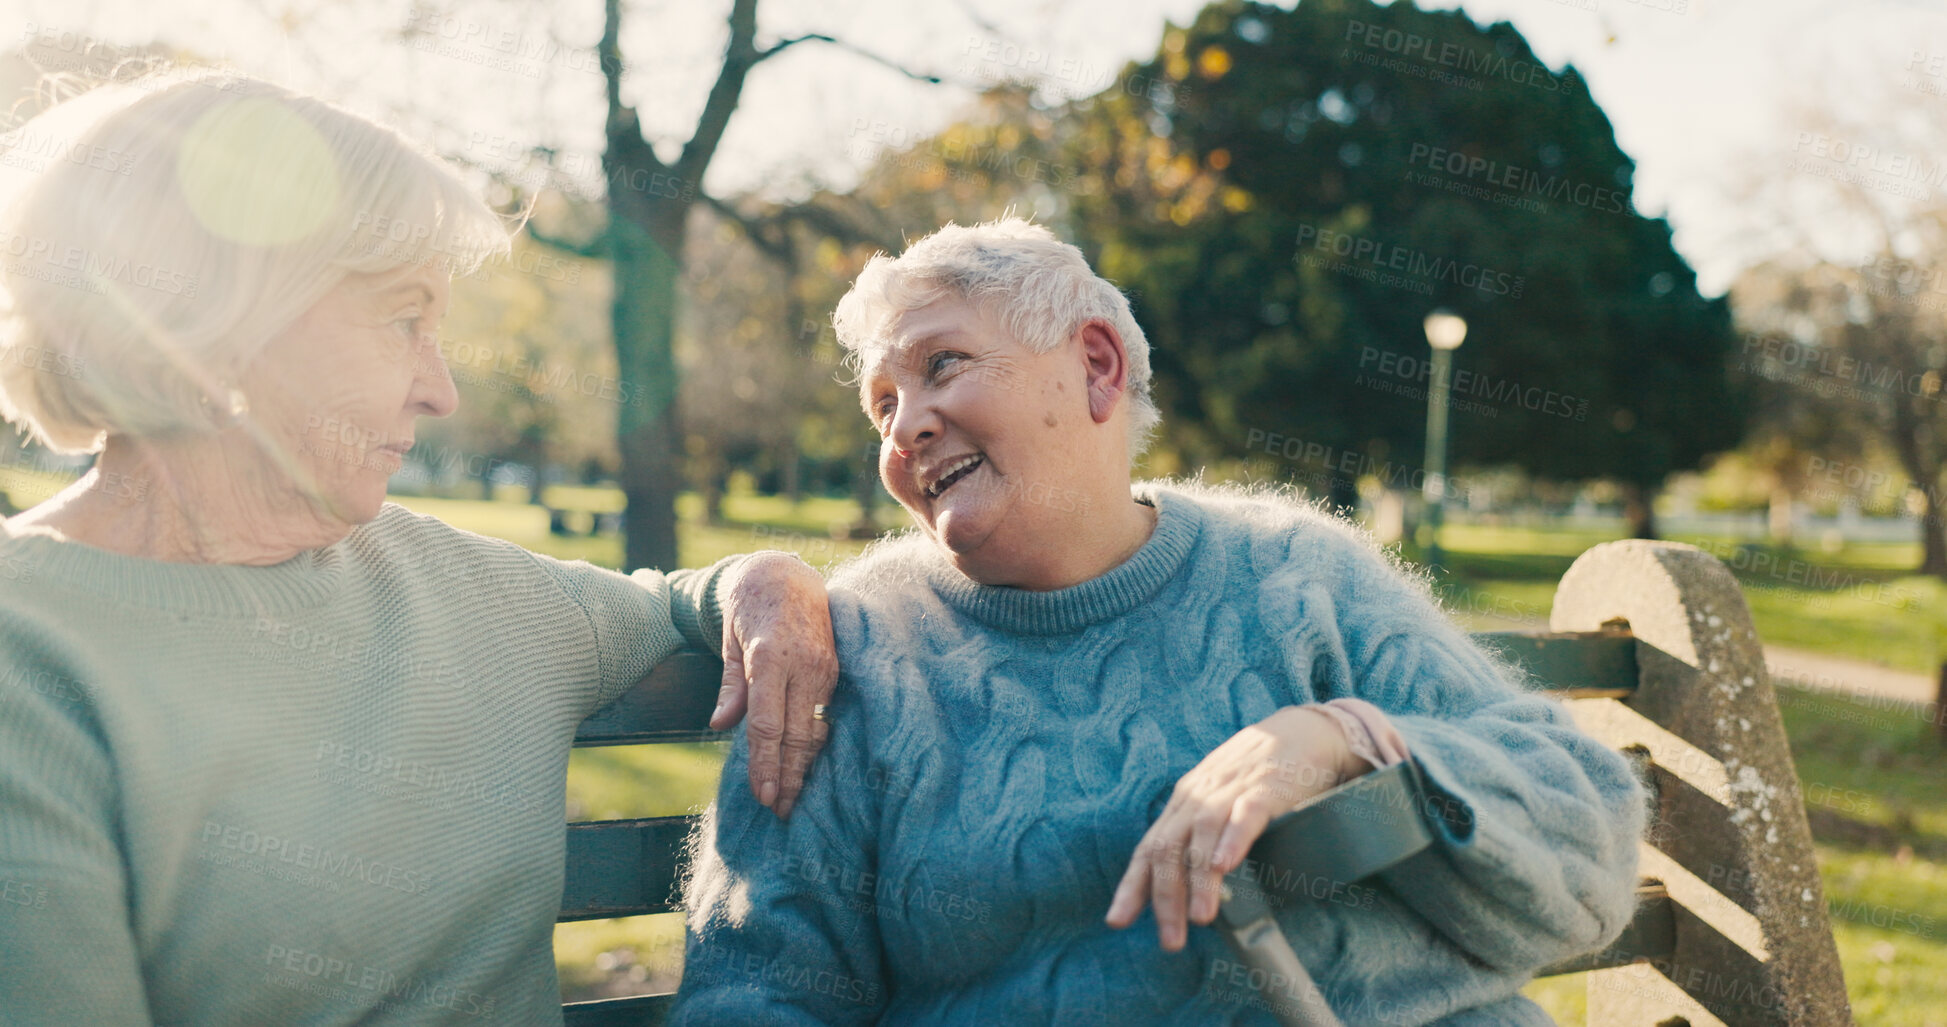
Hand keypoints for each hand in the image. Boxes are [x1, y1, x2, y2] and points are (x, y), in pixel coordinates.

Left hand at [709, 552, 838, 820]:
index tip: (763, 795)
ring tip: (794, 799)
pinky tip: (811, 768)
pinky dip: (817, 743)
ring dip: (805, 767)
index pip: (768, 724)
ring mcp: (824, 668)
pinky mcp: (836, 670)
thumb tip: (721, 726)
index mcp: (770, 659)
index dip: (766, 764)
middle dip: (788, 777)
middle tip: (780, 812)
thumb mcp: (730, 642)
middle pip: (796, 735)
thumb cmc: (750, 609)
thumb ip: (730, 686)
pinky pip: (826, 715)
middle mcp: (803, 666)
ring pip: (816, 729)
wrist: (787, 575)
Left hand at [1104, 705, 1367, 950]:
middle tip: (1171, 939)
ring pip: (1202, 836)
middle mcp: (1199, 796)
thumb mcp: (1220, 801)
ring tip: (1200, 917)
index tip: (1118, 921)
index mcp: (1185, 803)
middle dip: (1166, 897)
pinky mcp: (1265, 786)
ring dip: (1199, 881)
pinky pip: (1244, 814)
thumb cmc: (1261, 774)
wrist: (1305, 731)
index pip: (1149, 847)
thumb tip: (1191, 888)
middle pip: (1169, 848)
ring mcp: (1230, 789)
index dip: (1132, 886)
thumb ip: (1202, 835)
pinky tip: (1225, 864)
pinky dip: (1232, 839)